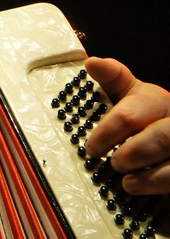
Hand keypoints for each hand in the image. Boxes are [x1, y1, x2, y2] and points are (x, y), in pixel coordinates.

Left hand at [84, 56, 169, 194]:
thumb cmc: (147, 116)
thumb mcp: (132, 94)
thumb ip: (113, 78)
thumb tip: (91, 62)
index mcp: (159, 102)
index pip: (131, 114)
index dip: (108, 131)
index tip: (92, 147)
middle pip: (162, 138)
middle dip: (133, 153)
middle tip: (114, 163)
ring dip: (150, 177)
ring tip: (128, 182)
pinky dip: (160, 188)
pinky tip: (143, 190)